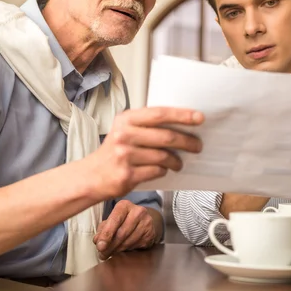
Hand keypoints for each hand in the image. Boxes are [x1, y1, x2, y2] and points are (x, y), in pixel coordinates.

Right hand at [86, 107, 203, 200]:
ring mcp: (125, 155)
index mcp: (126, 119)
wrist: (91, 176)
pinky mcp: (127, 174)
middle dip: (187, 141)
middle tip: (197, 146)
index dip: (182, 115)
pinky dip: (163, 171)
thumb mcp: (125, 130)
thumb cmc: (113, 152)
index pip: (159, 114)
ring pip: (163, 156)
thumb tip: (181, 125)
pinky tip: (163, 170)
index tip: (199, 118)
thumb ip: (147, 125)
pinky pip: (156, 171)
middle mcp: (124, 135)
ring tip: (178, 163)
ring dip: (176, 161)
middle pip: (166, 136)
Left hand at [93, 200, 156, 259]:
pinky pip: (136, 246)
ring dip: (117, 250)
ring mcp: (146, 222)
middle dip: (110, 246)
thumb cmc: (123, 221)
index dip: (106, 234)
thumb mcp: (111, 221)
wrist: (143, 222)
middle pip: (122, 233)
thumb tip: (97, 240)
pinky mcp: (151, 233)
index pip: (115, 220)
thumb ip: (103, 229)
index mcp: (125, 205)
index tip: (100, 246)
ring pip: (128, 242)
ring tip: (110, 253)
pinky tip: (122, 250)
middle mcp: (138, 211)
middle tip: (103, 254)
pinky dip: (127, 250)